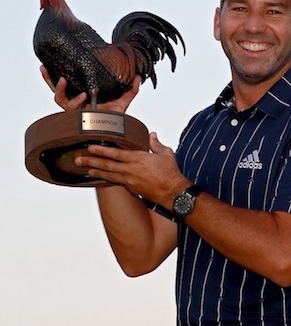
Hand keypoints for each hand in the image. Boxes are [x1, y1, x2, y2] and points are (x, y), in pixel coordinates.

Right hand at [40, 65, 140, 112]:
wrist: (116, 132)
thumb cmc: (116, 118)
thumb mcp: (123, 101)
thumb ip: (130, 90)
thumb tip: (138, 77)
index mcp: (84, 97)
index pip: (68, 85)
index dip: (57, 76)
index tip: (50, 65)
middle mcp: (76, 103)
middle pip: (57, 90)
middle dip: (48, 79)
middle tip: (44, 67)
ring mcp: (75, 111)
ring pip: (59, 99)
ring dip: (59, 89)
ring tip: (63, 79)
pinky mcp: (76, 118)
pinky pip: (70, 108)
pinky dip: (74, 100)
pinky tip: (82, 94)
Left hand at [75, 132, 190, 208]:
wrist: (173, 193)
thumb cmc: (170, 173)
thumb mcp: (165, 154)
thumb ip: (155, 143)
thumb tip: (151, 135)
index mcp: (138, 159)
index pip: (115, 153)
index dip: (101, 150)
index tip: (91, 147)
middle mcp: (131, 170)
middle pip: (107, 165)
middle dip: (91, 161)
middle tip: (78, 159)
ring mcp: (130, 181)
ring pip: (109, 175)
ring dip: (96, 171)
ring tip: (86, 169)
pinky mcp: (132, 189)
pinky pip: (117, 183)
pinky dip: (108, 179)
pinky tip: (103, 178)